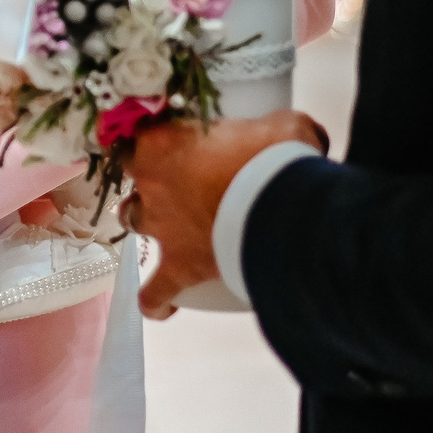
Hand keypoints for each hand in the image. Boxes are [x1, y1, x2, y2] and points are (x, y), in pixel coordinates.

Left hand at [120, 110, 329, 318]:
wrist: (284, 209)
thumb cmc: (275, 159)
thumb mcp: (283, 128)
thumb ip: (280, 125)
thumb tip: (300, 133)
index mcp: (164, 141)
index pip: (137, 135)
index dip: (154, 140)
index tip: (173, 142)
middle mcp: (151, 183)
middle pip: (133, 179)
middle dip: (148, 180)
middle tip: (177, 182)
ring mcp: (161, 226)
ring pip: (133, 224)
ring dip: (146, 225)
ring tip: (164, 230)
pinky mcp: (178, 266)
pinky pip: (155, 290)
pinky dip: (155, 299)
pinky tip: (159, 306)